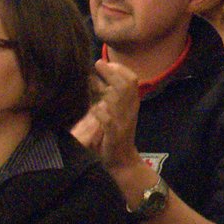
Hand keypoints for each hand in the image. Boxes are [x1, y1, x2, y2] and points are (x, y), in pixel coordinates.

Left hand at [73, 60, 142, 176]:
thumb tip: (93, 78)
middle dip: (112, 72)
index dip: (120, 69)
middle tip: (97, 63)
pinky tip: (93, 108)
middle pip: (127, 85)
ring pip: (119, 99)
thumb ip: (107, 96)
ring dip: (105, 88)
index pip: (131, 79)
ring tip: (91, 81)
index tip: (106, 63)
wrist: (122, 160)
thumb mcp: (114, 112)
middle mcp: (129, 110)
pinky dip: (100, 112)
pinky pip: (108, 120)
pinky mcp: (114, 134)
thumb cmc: (114, 133)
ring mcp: (123, 122)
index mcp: (131, 103)